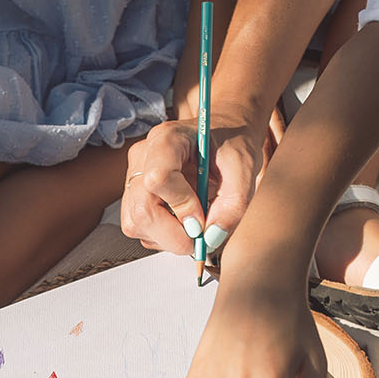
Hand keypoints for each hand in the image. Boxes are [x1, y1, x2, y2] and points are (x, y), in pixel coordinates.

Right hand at [120, 117, 262, 256]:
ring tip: (196, 220)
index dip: (182, 206)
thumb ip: (233, 205)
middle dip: (175, 234)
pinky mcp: (133, 198)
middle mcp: (143, 158)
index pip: (158, 178)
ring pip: (137, 224)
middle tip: (203, 236)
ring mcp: (134, 178)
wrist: (223, 139)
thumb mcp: (245, 170)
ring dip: (170, 236)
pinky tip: (184, 219)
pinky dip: (165, 235)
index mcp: (168, 139)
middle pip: (142, 209)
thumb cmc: (231, 147)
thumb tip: (210, 239)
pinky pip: (141, 229)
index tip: (203, 219)